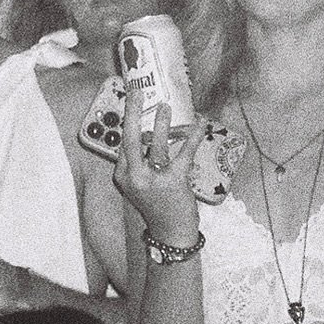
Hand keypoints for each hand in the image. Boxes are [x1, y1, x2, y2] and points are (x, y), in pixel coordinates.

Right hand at [111, 84, 205, 246]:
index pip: (123, 142)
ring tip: (166, 106)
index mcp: (123, 175)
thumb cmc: (156, 205)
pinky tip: (200, 123)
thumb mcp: (138, 185)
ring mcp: (153, 179)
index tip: (132, 100)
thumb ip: (139, 162)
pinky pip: (184, 153)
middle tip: (136, 91)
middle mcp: (134, 176)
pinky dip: (193, 136)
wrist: (170, 233)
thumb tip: (149, 132)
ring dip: (163, 122)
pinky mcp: (173, 181)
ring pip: (156, 144)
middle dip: (132, 112)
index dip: (127, 119)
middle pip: (130, 138)